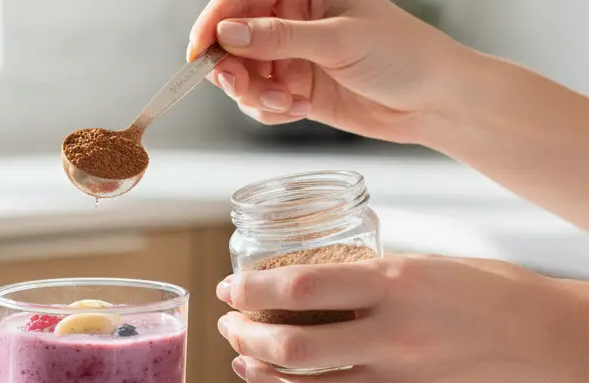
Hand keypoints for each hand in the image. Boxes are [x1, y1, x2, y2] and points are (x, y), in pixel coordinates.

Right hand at [187, 0, 468, 142]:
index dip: (215, 22)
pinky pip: (260, 101)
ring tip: (283, 103)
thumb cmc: (404, 54)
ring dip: (253, 94)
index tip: (200, 50)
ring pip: (243, 75)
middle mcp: (292, 20)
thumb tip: (228, 35)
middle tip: (240, 86)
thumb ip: (280, 37)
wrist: (435, 101)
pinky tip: (297, 109)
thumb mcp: (339, 40)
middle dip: (232, 67)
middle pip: (233, 40)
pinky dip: (269, 110)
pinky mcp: (295, 89)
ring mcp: (292, 56)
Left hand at [215, 255, 588, 382]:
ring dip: (261, 378)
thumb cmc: (490, 294)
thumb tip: (305, 288)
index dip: (251, 291)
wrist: (556, 344)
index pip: (300, 287)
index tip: (229, 289)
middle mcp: (394, 335)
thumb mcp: (428, 266)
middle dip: (244, 337)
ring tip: (243, 363)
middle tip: (229, 326)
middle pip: (290, 346)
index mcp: (397, 283)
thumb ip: (371, 282)